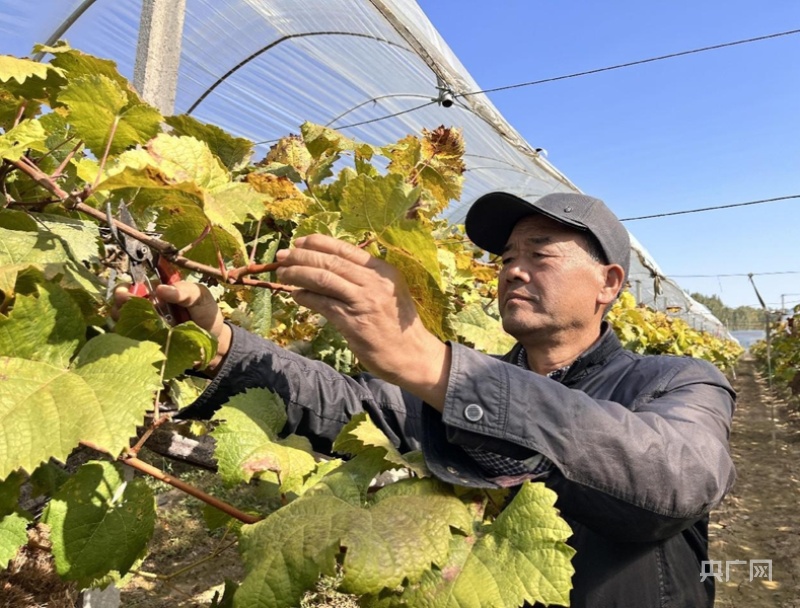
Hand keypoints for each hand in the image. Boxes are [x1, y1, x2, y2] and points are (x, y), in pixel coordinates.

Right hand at [112, 282, 231, 371]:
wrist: (215, 340)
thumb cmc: (206, 313)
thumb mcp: (200, 296)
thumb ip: (184, 290)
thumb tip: (161, 289)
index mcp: (156, 293)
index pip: (132, 288)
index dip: (125, 291)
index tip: (125, 295)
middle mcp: (146, 309)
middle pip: (121, 306)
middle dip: (119, 307)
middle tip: (123, 310)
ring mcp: (145, 327)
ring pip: (122, 324)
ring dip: (123, 324)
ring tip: (132, 325)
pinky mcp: (148, 345)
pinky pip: (132, 342)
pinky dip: (129, 341)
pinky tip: (136, 341)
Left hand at [275, 235, 449, 408]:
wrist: (414, 355)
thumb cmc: (397, 324)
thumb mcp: (387, 292)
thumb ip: (364, 279)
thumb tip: (329, 269)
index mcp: (383, 270)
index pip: (345, 249)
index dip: (318, 243)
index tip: (299, 242)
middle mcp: (374, 282)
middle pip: (330, 261)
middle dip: (301, 256)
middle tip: (282, 257)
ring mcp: (364, 301)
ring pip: (324, 279)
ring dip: (298, 274)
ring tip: (283, 274)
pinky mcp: (354, 322)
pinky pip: (323, 304)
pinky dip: (306, 297)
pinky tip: (297, 296)